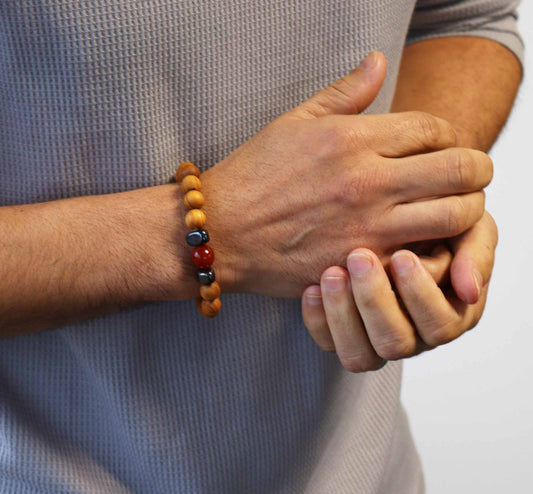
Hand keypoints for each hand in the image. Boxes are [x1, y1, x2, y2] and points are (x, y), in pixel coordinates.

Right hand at [201, 51, 492, 297]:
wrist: (220, 232)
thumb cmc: (252, 177)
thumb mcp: (293, 122)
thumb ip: (344, 92)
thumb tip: (378, 60)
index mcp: (352, 138)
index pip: (434, 128)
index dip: (449, 135)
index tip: (441, 146)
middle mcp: (368, 180)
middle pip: (461, 169)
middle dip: (476, 170)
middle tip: (466, 176)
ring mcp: (369, 226)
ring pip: (457, 215)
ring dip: (467, 208)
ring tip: (452, 207)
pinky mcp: (363, 264)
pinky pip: (426, 256)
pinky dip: (438, 247)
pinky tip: (424, 240)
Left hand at [300, 211, 497, 371]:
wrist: (394, 222)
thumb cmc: (436, 227)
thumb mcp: (466, 228)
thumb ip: (476, 253)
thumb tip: (470, 291)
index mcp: (449, 314)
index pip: (438, 325)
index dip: (419, 294)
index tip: (400, 255)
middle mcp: (413, 335)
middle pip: (395, 343)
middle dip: (374, 299)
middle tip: (359, 256)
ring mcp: (376, 339)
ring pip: (360, 355)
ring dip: (342, 313)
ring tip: (331, 273)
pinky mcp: (345, 336)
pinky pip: (328, 345)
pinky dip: (318, 320)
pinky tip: (312, 288)